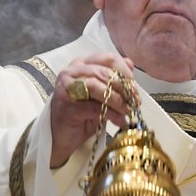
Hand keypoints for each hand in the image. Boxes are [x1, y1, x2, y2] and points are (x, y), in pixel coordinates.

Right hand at [49, 53, 135, 167]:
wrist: (60, 136)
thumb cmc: (81, 114)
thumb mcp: (101, 95)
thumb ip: (113, 79)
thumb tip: (130, 64)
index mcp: (81, 64)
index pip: (108, 59)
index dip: (125, 72)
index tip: (135, 87)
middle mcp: (71, 72)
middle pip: (104, 73)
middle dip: (124, 88)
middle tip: (135, 102)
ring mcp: (66, 88)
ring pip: (97, 86)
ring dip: (117, 100)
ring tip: (128, 111)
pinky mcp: (66, 106)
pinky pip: (93, 107)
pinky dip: (111, 114)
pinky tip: (120, 121)